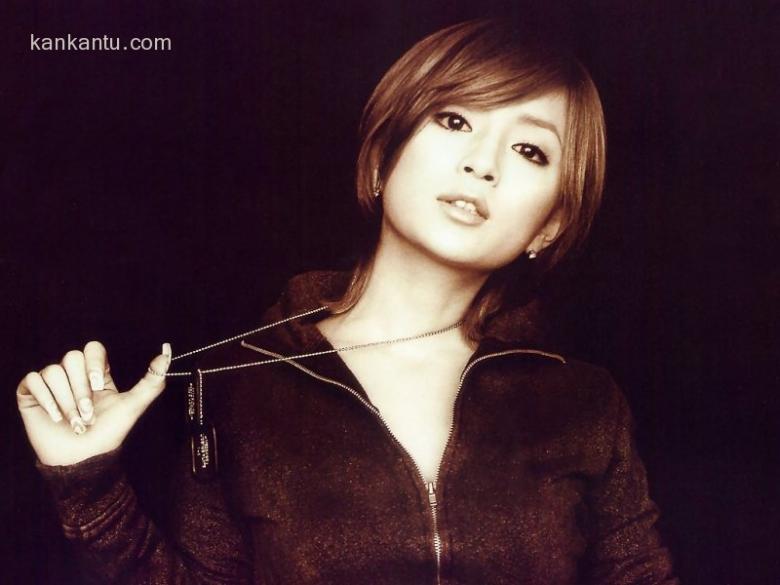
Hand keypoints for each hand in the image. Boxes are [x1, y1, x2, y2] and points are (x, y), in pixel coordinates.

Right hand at [16, 341, 171, 465]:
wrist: (84, 460)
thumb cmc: (108, 434)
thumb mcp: (134, 405)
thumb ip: (153, 380)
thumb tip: (166, 354)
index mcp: (96, 374)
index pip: (93, 348)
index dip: (94, 362)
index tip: (98, 384)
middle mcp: (74, 376)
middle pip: (72, 358)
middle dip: (81, 389)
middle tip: (87, 413)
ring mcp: (52, 384)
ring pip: (53, 371)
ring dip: (66, 401)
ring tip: (74, 421)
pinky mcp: (32, 394)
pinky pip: (33, 380)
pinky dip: (46, 400)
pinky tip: (55, 417)